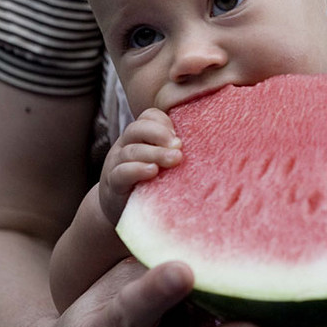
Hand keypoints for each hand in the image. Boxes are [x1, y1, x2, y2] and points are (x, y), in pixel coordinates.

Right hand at [100, 108, 182, 223]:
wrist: (121, 209)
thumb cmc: (150, 182)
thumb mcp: (163, 163)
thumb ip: (176, 151)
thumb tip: (214, 146)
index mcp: (139, 137)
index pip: (148, 117)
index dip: (162, 122)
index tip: (179, 135)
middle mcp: (126, 146)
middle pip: (137, 129)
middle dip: (159, 134)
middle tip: (179, 145)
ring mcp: (116, 164)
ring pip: (131, 151)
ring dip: (154, 153)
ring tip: (174, 159)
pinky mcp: (113, 184)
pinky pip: (121, 173)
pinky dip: (137, 170)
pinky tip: (153, 171)